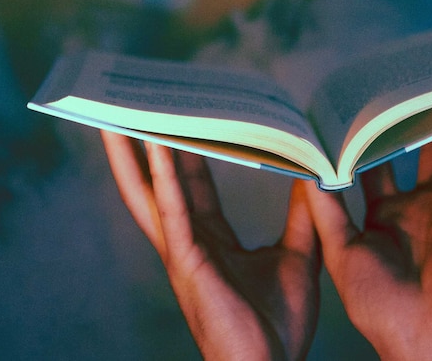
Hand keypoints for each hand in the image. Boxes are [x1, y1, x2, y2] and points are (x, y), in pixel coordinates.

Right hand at [101, 131, 319, 360]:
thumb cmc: (280, 326)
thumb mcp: (299, 256)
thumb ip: (304, 215)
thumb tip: (313, 175)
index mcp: (209, 240)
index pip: (193, 183)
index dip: (187, 150)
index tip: (188, 116)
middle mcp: (188, 241)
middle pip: (159, 182)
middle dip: (143, 144)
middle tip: (131, 105)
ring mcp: (183, 252)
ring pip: (151, 192)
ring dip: (134, 152)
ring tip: (119, 114)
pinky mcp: (188, 263)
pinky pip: (173, 212)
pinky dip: (163, 177)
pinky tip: (154, 145)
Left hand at [303, 109, 431, 359]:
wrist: (422, 337)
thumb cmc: (380, 308)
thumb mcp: (340, 251)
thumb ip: (325, 210)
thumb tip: (307, 170)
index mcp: (383, 216)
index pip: (372, 165)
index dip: (364, 138)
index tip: (352, 105)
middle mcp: (414, 206)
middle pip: (413, 151)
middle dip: (408, 119)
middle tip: (403, 79)